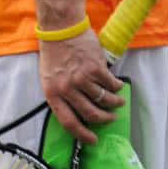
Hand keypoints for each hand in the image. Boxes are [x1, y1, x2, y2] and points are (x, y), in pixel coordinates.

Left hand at [38, 28, 123, 144]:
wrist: (60, 28)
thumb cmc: (54, 53)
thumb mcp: (49, 77)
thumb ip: (61, 94)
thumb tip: (78, 112)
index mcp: (53, 93)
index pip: (68, 122)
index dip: (82, 134)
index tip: (93, 140)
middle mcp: (67, 88)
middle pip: (90, 114)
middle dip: (104, 119)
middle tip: (111, 118)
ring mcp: (82, 78)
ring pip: (104, 100)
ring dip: (114, 103)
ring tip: (118, 102)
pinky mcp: (95, 68)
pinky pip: (111, 84)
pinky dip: (117, 87)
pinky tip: (118, 86)